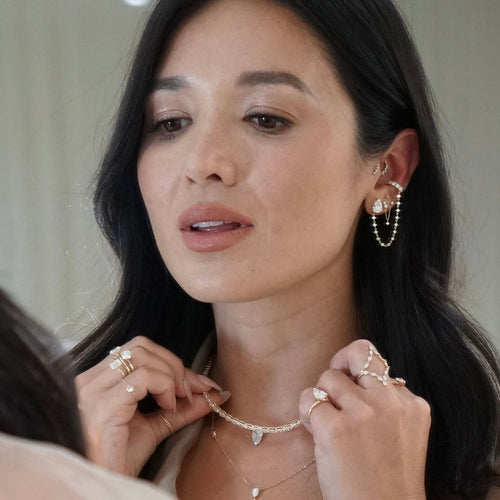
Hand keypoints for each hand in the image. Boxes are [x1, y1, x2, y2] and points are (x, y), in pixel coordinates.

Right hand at [76, 336, 227, 475]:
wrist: (103, 488)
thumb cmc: (118, 462)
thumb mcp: (154, 428)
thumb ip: (180, 408)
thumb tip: (213, 393)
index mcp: (98, 381)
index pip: (138, 350)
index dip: (170, 361)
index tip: (198, 383)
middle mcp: (90, 380)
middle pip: (140, 346)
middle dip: (173, 364)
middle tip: (191, 390)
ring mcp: (93, 391)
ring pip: (141, 356)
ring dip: (171, 375)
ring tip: (177, 401)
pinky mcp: (103, 406)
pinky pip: (142, 378)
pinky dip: (164, 386)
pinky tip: (167, 406)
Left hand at [299, 339, 429, 499]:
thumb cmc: (386, 480)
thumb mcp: (401, 434)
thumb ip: (384, 403)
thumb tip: (347, 377)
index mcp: (412, 404)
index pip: (378, 365)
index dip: (359, 378)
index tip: (354, 395)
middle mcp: (391, 403)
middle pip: (358, 352)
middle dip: (340, 364)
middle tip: (333, 388)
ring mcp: (364, 413)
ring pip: (328, 377)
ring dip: (321, 397)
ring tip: (327, 423)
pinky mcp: (336, 428)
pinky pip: (309, 399)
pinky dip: (306, 413)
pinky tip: (316, 433)